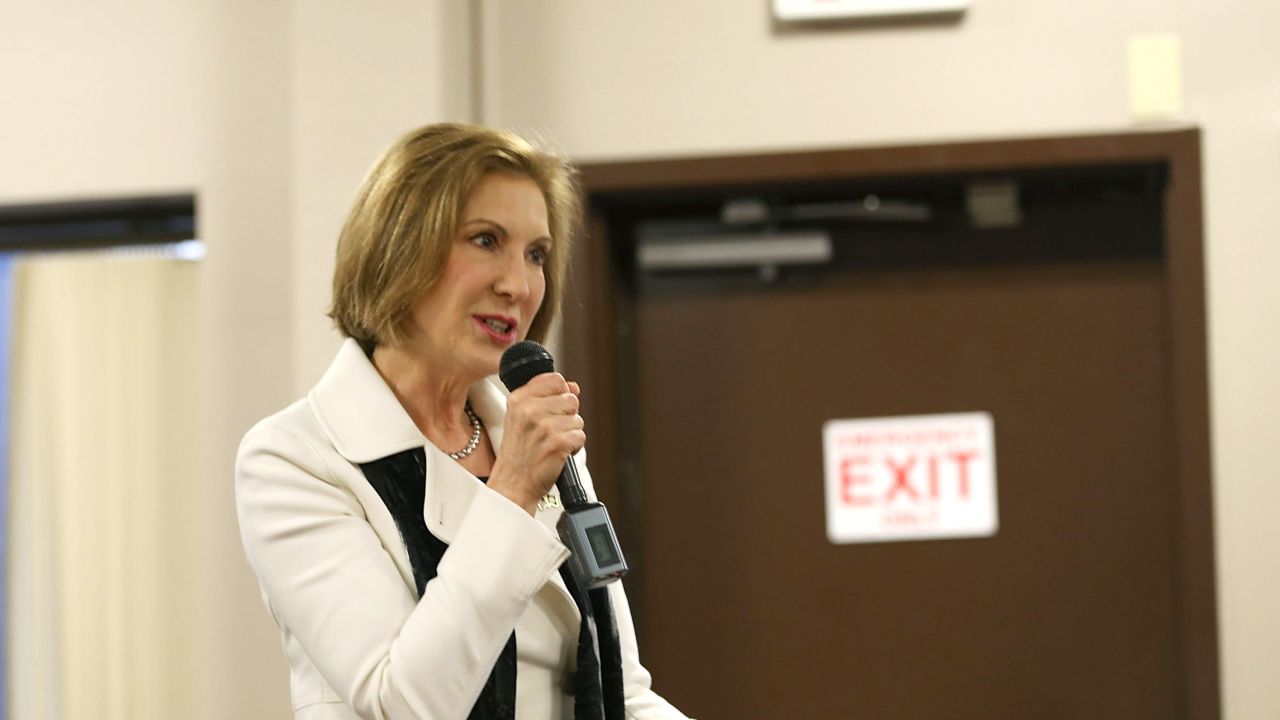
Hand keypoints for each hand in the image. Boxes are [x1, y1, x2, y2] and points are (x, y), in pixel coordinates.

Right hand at [487, 373, 583, 514]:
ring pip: (577, 418)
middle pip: (570, 399)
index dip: (560, 395)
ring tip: (552, 444)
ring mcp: (544, 426)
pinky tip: (558, 454)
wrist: (513, 485)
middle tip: (549, 433)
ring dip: (570, 433)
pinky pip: (580, 436)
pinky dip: (574, 447)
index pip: (555, 380)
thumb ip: (546, 397)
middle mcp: (529, 410)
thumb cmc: (520, 453)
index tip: (551, 411)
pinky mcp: (558, 442)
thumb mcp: (522, 419)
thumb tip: (574, 387)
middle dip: (566, 416)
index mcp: (518, 399)